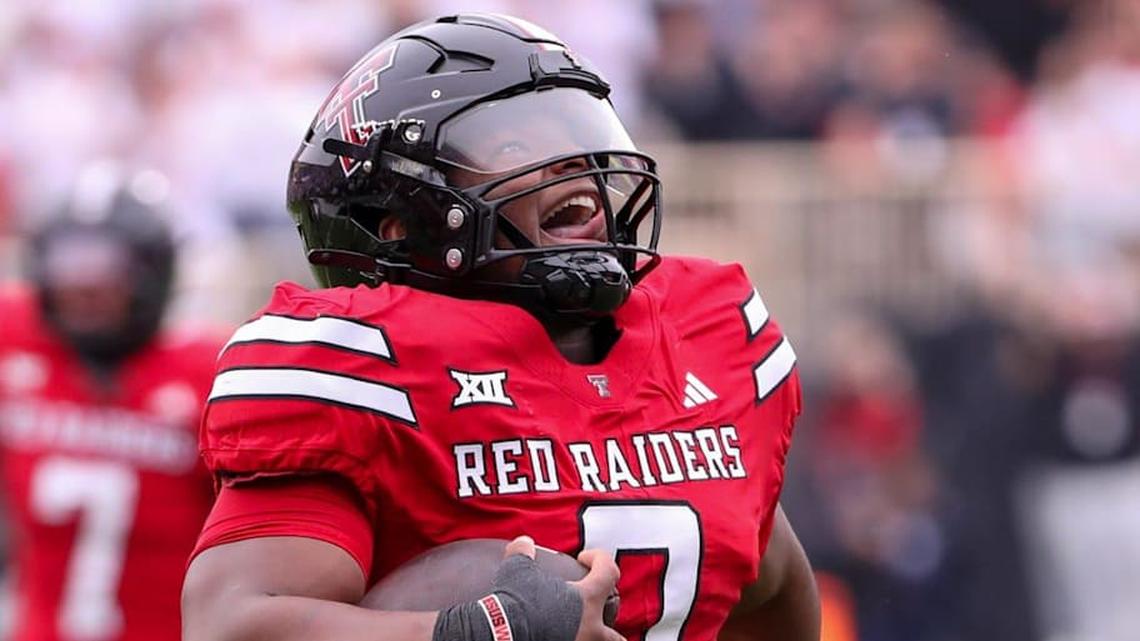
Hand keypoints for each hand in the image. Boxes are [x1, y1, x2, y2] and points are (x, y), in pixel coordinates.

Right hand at [502, 536, 622, 640]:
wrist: (498, 635)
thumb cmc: (514, 604)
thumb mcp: (516, 570)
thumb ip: (522, 553)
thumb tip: (523, 543)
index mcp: (588, 601)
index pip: (609, 572)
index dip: (600, 559)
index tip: (584, 559)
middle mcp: (591, 629)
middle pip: (617, 634)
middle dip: (608, 628)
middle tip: (590, 615)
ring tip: (579, 636)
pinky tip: (551, 640)